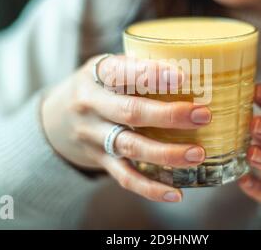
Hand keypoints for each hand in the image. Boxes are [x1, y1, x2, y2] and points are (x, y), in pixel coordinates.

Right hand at [41, 54, 210, 202]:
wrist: (57, 117)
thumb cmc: (98, 86)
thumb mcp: (108, 67)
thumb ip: (138, 67)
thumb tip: (194, 70)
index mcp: (96, 74)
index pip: (122, 72)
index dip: (151, 74)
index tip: (181, 77)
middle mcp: (91, 105)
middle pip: (130, 112)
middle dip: (168, 116)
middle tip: (203, 116)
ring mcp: (93, 135)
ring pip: (130, 146)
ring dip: (166, 153)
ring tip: (197, 153)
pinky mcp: (99, 160)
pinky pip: (124, 176)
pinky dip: (149, 188)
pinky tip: (175, 193)